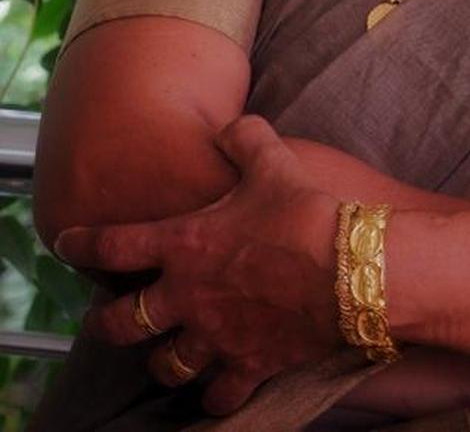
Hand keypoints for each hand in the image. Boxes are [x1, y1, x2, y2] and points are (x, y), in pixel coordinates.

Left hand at [55, 116, 341, 415]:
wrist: (348, 268)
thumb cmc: (304, 212)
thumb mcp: (272, 160)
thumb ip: (244, 138)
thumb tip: (231, 128)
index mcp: (184, 245)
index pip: (115, 247)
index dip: (83, 244)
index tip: (66, 243)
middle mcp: (188, 297)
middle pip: (123, 323)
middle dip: (105, 324)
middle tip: (102, 321)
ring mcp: (215, 337)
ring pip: (166, 366)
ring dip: (161, 362)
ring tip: (162, 357)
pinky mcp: (249, 364)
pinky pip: (219, 396)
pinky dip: (216, 395)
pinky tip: (217, 389)